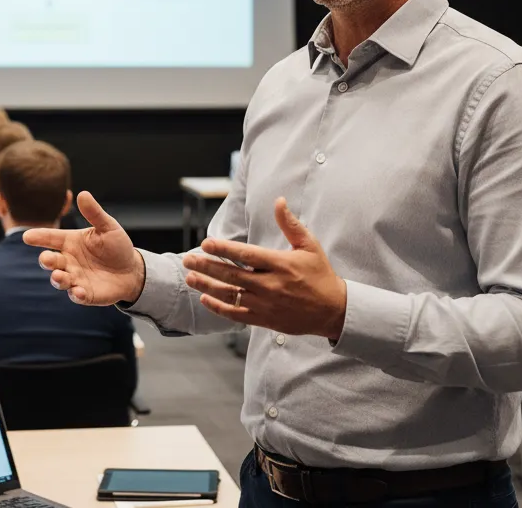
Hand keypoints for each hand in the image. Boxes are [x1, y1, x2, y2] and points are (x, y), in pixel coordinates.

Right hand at [23, 191, 145, 305]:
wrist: (132, 270)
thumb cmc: (116, 246)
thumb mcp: (107, 227)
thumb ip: (93, 213)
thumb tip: (83, 194)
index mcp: (70, 242)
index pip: (50, 238)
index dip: (38, 237)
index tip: (27, 236)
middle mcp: (69, 261)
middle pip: (51, 261)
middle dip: (47, 261)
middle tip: (47, 259)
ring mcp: (75, 278)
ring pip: (60, 280)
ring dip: (58, 279)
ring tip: (59, 277)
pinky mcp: (85, 294)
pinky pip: (77, 295)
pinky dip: (75, 294)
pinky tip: (78, 291)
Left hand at [182, 197, 347, 338]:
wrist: (333, 310)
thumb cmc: (320, 274)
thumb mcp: (309, 245)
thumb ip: (290, 224)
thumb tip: (279, 201)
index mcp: (280, 264)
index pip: (245, 255)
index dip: (223, 249)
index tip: (205, 243)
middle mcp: (270, 285)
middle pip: (232, 275)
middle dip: (207, 266)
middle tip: (187, 259)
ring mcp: (266, 304)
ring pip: (230, 295)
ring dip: (207, 286)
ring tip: (189, 277)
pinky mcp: (264, 319)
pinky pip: (236, 314)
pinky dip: (219, 308)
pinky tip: (205, 298)